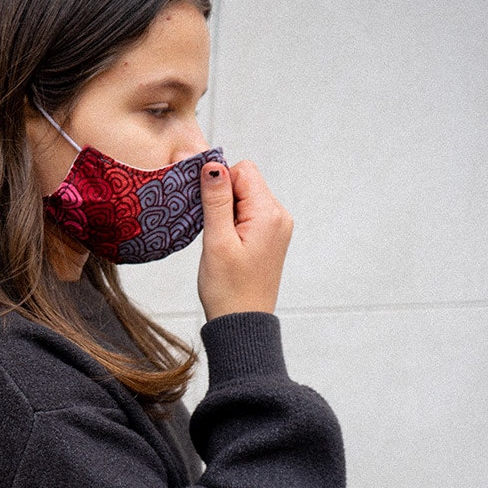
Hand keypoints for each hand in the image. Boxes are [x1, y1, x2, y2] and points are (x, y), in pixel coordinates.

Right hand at [197, 160, 292, 320]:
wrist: (242, 322)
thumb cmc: (229, 288)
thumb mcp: (217, 240)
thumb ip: (216, 200)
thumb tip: (213, 165)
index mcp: (270, 214)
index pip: (243, 171)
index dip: (219, 183)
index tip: (208, 210)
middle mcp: (279, 216)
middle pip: (245, 181)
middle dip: (223, 197)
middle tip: (215, 230)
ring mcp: (277, 226)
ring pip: (245, 196)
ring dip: (226, 210)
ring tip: (221, 240)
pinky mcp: (270, 236)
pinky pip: (248, 212)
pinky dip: (233, 221)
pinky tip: (227, 243)